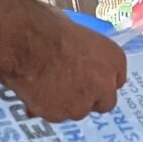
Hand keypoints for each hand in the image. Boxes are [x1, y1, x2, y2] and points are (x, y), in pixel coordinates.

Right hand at [0, 7, 127, 121]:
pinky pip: (52, 114)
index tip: (87, 77)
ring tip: (43, 85)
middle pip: (103, 102)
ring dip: (64, 103)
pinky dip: (43, 107)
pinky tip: (30, 91)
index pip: (116, 79)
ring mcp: (82, 104)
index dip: (99, 80)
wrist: (25, 42)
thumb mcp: (75, 31)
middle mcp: (105, 85)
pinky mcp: (59, 116)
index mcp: (114, 58)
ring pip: (75, 110)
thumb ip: (82, 51)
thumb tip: (71, 53)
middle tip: (67, 87)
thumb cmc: (47, 25)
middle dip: (88, 98)